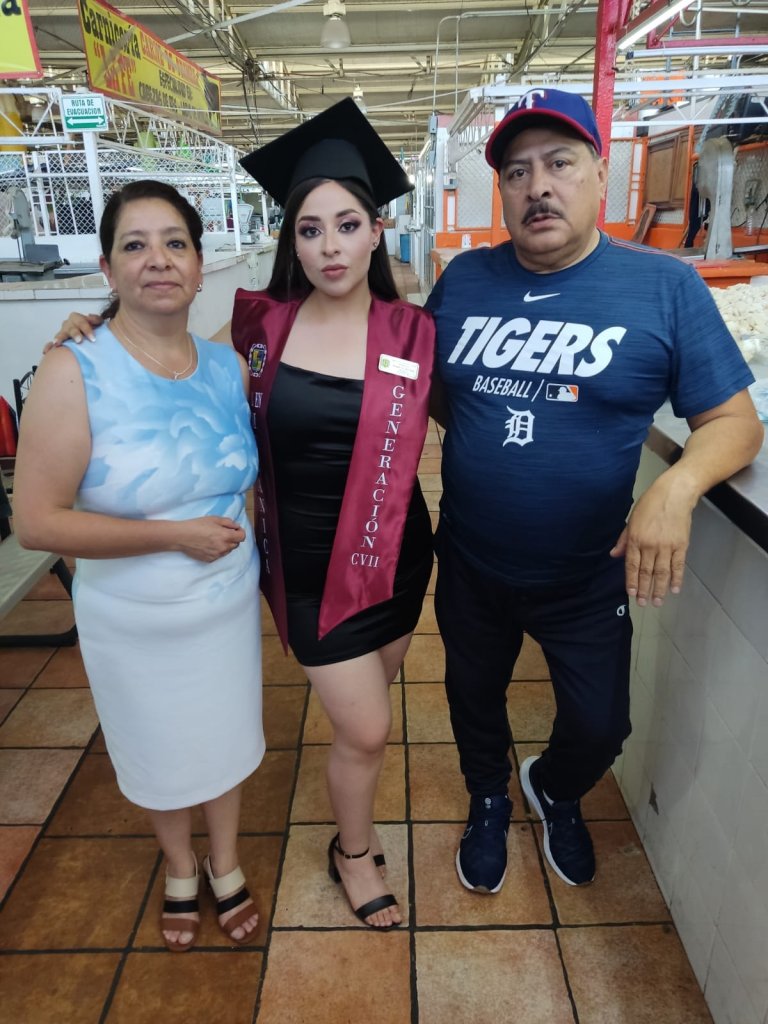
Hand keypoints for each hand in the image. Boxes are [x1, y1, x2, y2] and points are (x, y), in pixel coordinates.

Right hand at [43, 312, 102, 353]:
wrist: (89, 339)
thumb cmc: (94, 331)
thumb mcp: (98, 324)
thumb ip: (97, 320)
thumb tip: (94, 318)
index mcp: (78, 319)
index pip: (82, 322)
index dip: (87, 329)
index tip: (93, 339)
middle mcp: (69, 325)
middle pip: (70, 327)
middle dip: (74, 333)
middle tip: (79, 340)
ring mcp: (63, 333)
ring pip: (60, 334)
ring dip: (59, 338)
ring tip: (57, 344)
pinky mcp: (59, 342)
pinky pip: (51, 344)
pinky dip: (49, 347)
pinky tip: (47, 351)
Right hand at [174, 517, 245, 561]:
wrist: (181, 536)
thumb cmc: (197, 525)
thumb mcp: (214, 519)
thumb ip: (228, 523)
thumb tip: (236, 527)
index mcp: (226, 536)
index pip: (242, 537)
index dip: (239, 532)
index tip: (234, 529)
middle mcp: (223, 548)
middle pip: (236, 544)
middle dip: (232, 538)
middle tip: (223, 532)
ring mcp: (217, 555)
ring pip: (227, 550)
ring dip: (225, 545)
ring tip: (214, 538)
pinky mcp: (210, 560)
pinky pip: (219, 555)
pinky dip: (217, 550)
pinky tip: (208, 544)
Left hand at [610, 474, 695, 606]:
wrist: (674, 494)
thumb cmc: (650, 504)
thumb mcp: (632, 520)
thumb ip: (623, 540)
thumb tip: (613, 555)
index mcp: (636, 539)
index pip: (631, 565)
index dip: (631, 581)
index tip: (631, 594)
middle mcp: (650, 545)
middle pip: (646, 572)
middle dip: (644, 590)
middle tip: (642, 604)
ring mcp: (666, 546)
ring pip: (662, 573)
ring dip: (659, 589)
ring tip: (657, 602)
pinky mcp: (681, 545)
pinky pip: (678, 566)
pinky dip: (677, 579)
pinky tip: (675, 590)